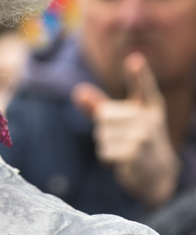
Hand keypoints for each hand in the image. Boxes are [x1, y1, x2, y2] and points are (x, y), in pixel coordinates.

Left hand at [71, 53, 180, 207]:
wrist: (157, 174)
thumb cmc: (136, 140)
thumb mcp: (122, 120)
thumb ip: (99, 105)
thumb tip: (77, 92)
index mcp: (150, 106)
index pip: (145, 86)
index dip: (139, 73)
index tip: (134, 60)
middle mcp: (150, 119)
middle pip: (103, 115)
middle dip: (104, 129)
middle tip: (122, 138)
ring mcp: (144, 136)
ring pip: (101, 134)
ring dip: (106, 145)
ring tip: (124, 150)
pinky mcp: (135, 153)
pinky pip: (103, 151)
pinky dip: (107, 158)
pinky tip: (123, 161)